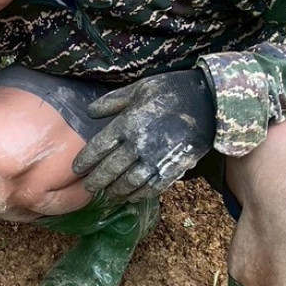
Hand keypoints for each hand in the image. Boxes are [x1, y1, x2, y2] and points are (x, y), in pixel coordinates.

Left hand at [72, 68, 215, 202]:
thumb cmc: (171, 90)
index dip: (85, 161)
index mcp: (127, 124)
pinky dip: (140, 194)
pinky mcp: (173, 167)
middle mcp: (138, 144)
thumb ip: (113, 101)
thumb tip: (90, 112)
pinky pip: (152, 186)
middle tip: (88, 188)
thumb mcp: (139, 88)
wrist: (209, 101)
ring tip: (108, 194)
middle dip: (97, 181)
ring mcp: (155, 158)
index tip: (77, 169)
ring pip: (129, 182)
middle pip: (110, 169)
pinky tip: (132, 196)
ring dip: (116, 191)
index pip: (98, 148)